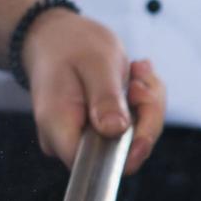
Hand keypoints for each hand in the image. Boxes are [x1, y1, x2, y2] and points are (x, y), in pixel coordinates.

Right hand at [20, 10, 165, 172]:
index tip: (141, 104)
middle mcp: (67, 141)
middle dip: (145, 115)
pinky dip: (142, 103)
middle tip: (141, 77)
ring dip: (146, 105)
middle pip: (121, 153)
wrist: (55, 37)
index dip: (129, 147)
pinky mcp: (98, 133)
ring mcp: (83, 139)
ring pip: (133, 141)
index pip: (96, 163)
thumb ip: (105, 98)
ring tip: (138, 71)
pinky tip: (137, 76)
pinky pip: (132, 128)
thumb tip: (116, 130)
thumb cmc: (71, 45)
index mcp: (58, 126)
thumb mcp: (95, 63)